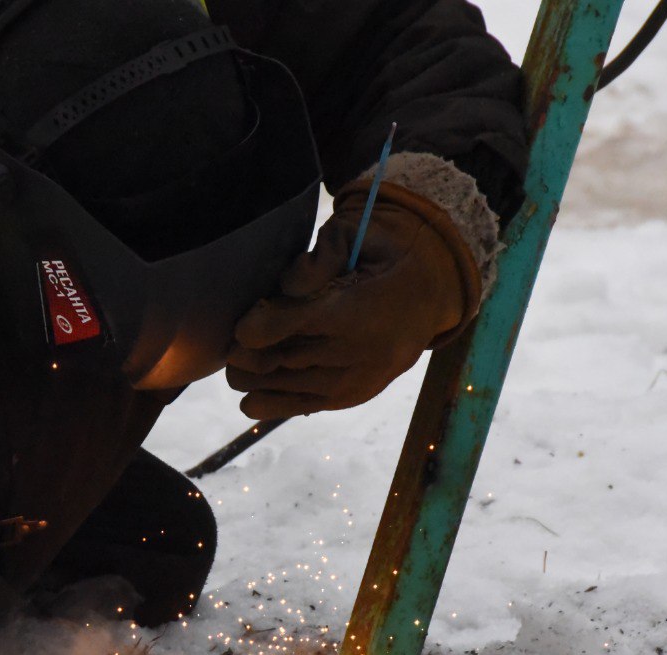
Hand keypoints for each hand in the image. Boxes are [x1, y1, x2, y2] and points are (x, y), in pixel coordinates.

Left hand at [227, 179, 481, 419]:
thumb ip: (319, 257)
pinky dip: (267, 400)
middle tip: (236, 340)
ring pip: (282, 385)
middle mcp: (358, 351)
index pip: (297, 323)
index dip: (257, 327)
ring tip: (245, 357)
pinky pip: (298, 406)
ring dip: (252, 375)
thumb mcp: (354, 236)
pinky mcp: (351, 396)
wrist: (430, 292)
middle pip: (280, 360)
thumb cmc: (379, 257)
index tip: (240, 326)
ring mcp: (355, 380)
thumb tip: (287, 285)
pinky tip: (253, 391)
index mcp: (361, 307)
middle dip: (246, 353)